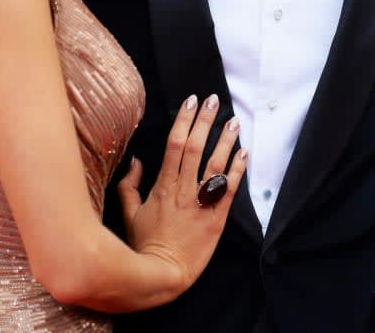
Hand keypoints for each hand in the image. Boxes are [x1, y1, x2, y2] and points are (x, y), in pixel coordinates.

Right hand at [116, 93, 247, 291]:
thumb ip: (129, 185)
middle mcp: (183, 190)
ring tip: (234, 122)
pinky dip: (237, 170)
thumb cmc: (144, 245)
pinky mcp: (216, 218)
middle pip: (196, 148)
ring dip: (226, 141)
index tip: (190, 102)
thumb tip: (136, 161)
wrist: (164, 274)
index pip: (174, 145)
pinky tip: (245, 154)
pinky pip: (228, 190)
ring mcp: (201, 204)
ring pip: (215, 165)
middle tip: (213, 100)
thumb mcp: (129, 213)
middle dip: (205, 121)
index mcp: (162, 186)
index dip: (183, 121)